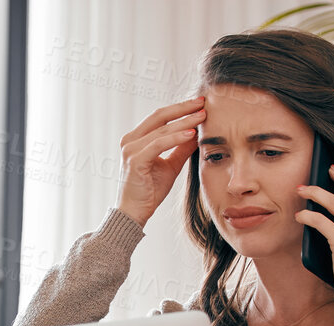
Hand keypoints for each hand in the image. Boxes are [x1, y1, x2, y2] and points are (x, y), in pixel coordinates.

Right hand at [116, 97, 205, 227]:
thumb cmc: (149, 192)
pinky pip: (159, 144)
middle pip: (160, 116)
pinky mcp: (135, 160)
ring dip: (184, 122)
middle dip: (183, 108)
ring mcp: (130, 149)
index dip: (180, 109)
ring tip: (202, 117)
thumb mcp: (170, 166)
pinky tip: (191, 134)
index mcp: (136, 139)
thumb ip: (181, 149)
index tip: (199, 104)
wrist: (134, 214)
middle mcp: (130, 140)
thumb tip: (197, 132)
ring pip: (161, 129)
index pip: (160, 117)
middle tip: (203, 102)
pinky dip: (176, 138)